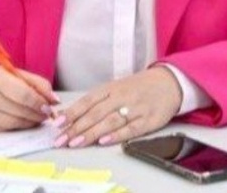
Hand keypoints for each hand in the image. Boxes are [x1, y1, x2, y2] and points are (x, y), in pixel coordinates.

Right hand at [0, 65, 56, 131]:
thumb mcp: (11, 72)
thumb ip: (35, 83)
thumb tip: (55, 99)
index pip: (23, 94)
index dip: (40, 102)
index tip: (50, 105)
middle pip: (21, 111)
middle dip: (38, 114)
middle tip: (47, 113)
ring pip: (14, 123)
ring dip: (31, 122)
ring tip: (38, 117)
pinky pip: (5, 129)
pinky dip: (18, 127)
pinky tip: (24, 121)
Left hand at [56, 66, 182, 147]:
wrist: (169, 83)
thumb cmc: (138, 87)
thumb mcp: (116, 88)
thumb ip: (97, 101)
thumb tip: (72, 114)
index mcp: (111, 88)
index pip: (88, 101)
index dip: (72, 113)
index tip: (57, 124)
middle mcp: (121, 97)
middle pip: (96, 113)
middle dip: (76, 127)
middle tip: (61, 139)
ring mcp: (135, 108)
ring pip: (110, 121)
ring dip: (91, 133)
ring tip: (76, 142)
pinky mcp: (148, 120)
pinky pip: (130, 129)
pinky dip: (117, 135)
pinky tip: (104, 141)